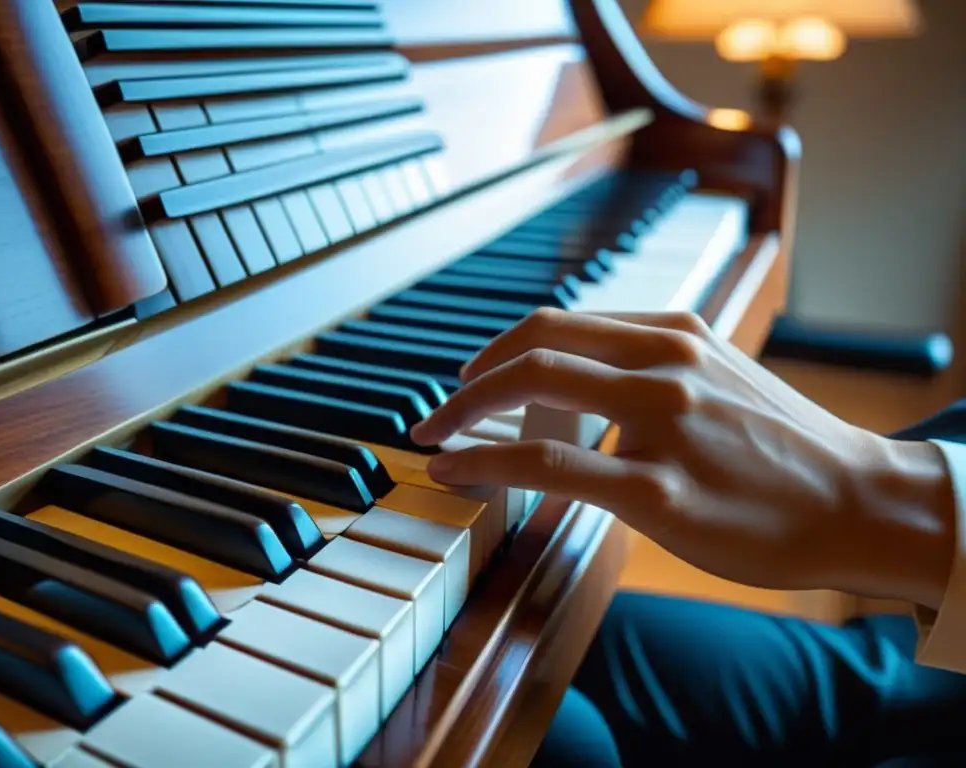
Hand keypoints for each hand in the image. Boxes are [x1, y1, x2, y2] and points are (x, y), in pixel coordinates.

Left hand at [410, 309, 955, 609]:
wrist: (865, 503)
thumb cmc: (788, 450)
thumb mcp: (723, 376)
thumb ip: (655, 367)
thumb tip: (585, 379)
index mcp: (674, 333)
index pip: (560, 323)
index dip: (499, 349)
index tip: (471, 379)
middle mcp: (664, 361)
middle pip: (533, 346)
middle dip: (468, 380)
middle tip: (437, 411)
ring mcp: (661, 421)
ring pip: (531, 389)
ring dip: (464, 412)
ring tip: (435, 438)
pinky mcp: (657, 489)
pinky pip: (547, 464)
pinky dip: (487, 462)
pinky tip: (456, 471)